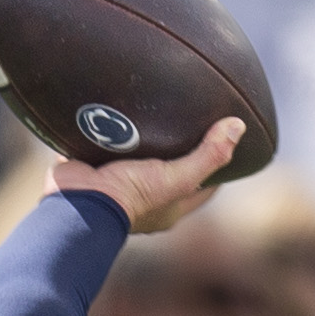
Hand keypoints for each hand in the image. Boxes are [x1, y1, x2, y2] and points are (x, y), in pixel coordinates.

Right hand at [46, 117, 244, 239]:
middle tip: (196, 118)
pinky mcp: (93, 168)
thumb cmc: (128, 197)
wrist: (75, 201)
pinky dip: (116, 130)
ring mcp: (117, 184)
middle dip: (183, 150)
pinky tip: (124, 107)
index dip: (218, 167)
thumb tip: (239, 127)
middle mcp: (144, 200)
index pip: (203, 188)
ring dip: (148, 139)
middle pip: (172, 171)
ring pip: (139, 158)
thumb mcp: (176, 178)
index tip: (226, 139)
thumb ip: (208, 156)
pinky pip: (109, 145)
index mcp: (167, 208)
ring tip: (160, 108)